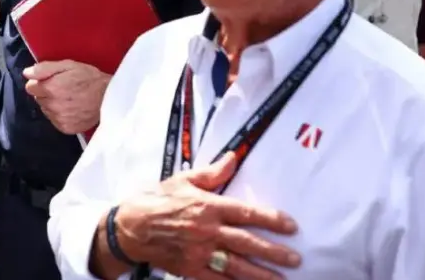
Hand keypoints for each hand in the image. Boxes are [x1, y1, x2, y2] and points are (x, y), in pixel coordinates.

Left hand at [23, 60, 108, 134]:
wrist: (109, 97)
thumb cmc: (90, 78)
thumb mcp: (68, 65)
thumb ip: (44, 68)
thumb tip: (27, 73)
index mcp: (52, 88)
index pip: (30, 87)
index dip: (40, 82)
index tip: (50, 80)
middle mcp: (53, 105)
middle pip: (38, 99)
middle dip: (46, 93)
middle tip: (62, 88)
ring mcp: (59, 118)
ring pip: (45, 110)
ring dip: (52, 104)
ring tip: (68, 99)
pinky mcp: (66, 128)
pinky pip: (54, 120)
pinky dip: (60, 115)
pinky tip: (71, 108)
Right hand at [118, 153, 300, 279]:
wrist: (130, 226)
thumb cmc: (156, 200)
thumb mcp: (183, 180)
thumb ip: (212, 173)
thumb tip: (233, 157)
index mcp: (208, 207)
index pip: (247, 214)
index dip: (272, 220)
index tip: (291, 227)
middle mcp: (207, 231)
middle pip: (248, 242)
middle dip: (274, 252)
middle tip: (295, 259)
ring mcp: (199, 252)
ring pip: (237, 265)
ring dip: (261, 273)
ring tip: (281, 278)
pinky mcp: (190, 269)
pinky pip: (217, 279)